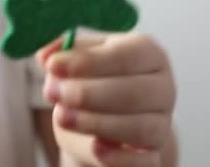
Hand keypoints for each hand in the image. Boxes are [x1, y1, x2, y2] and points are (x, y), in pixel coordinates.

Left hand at [37, 33, 175, 165]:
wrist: (99, 117)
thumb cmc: (90, 78)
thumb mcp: (75, 59)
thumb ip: (61, 53)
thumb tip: (46, 56)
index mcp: (147, 53)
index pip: (125, 55)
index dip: (88, 61)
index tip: (53, 66)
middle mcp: (162, 88)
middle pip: (134, 92)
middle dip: (87, 93)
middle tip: (51, 92)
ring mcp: (161, 125)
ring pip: (139, 127)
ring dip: (96, 123)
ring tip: (61, 116)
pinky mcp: (152, 156)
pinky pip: (143, 161)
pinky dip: (119, 157)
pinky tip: (95, 147)